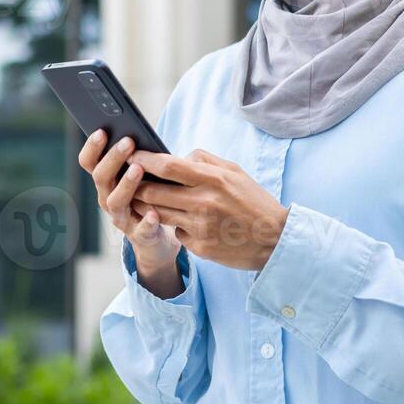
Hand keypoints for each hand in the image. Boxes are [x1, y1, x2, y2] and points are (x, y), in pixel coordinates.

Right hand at [78, 130, 183, 294]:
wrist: (155, 236)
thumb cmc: (148, 195)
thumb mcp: (140, 174)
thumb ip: (137, 157)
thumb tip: (140, 131)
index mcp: (105, 181)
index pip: (89, 162)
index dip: (92, 147)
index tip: (102, 131)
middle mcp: (107, 198)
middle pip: (101, 177)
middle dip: (113, 158)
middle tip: (128, 141)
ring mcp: (121, 218)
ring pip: (115, 201)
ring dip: (125, 184)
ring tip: (138, 169)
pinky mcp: (140, 235)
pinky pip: (142, 229)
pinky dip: (147, 221)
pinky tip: (154, 212)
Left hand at [126, 148, 288, 270]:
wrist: (275, 240)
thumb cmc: (253, 202)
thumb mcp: (234, 172)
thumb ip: (204, 160)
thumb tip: (178, 156)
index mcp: (213, 179)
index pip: (168, 165)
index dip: (145, 160)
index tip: (132, 155)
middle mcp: (204, 202)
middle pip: (154, 191)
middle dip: (136, 184)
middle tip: (129, 179)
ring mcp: (200, 227)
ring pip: (158, 213)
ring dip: (147, 205)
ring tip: (144, 197)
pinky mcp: (200, 247)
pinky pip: (176, 232)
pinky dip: (175, 225)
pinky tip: (182, 220)